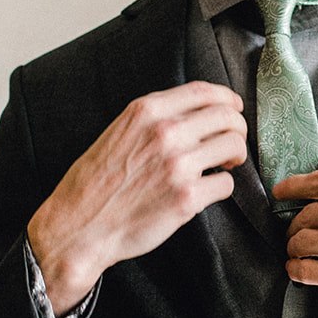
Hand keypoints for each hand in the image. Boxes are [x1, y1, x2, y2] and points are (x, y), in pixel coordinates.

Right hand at [28, 81, 245, 315]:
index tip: (233, 109)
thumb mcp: (118, 132)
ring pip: (234, 146)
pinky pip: (226, 184)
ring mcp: (178, 165)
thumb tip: (193, 114)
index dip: (227, 99)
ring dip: (234, 157)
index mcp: (147, 111)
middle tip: (230, 145)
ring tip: (222, 166)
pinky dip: (221, 187)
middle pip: (227, 117)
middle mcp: (165, 132)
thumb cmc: (96, 182)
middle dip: (237, 129)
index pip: (204, 92)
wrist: (80, 225)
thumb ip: (154, 118)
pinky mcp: (187, 198)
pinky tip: (206, 191)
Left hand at [274, 167, 317, 317]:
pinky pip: (306, 272)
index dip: (291, 188)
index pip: (313, 182)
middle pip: (303, 215)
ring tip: (297, 254)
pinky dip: (297, 271)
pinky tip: (300, 270)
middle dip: (295, 225)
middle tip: (295, 234)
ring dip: (294, 249)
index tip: (280, 193)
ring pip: (300, 243)